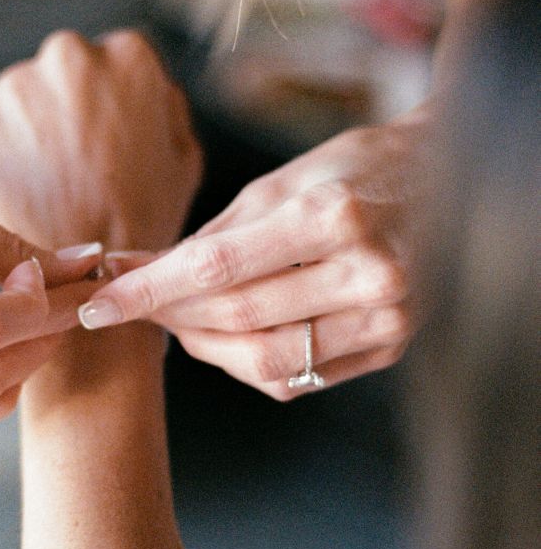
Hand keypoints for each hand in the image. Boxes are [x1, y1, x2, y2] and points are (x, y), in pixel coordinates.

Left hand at [0, 30, 202, 253]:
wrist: (87, 275)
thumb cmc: (140, 220)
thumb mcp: (183, 159)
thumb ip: (166, 106)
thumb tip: (150, 88)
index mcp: (129, 55)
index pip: (115, 59)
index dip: (111, 102)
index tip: (105, 134)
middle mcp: (70, 55)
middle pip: (64, 69)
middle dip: (67, 106)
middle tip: (77, 159)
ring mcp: (19, 83)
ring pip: (24, 96)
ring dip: (31, 124)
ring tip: (51, 176)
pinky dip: (0, 149)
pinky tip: (25, 182)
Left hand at [75, 105, 432, 397]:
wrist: (448, 179)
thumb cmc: (356, 170)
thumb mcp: (283, 182)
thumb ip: (216, 235)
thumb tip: (140, 270)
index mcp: (333, 216)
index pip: (216, 268)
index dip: (149, 290)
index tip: (99, 301)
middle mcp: (366, 272)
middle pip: (236, 320)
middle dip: (170, 318)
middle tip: (131, 307)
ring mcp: (386, 318)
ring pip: (265, 361)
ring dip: (204, 347)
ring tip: (177, 321)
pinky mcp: (391, 347)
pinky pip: (299, 378)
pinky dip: (249, 364)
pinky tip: (226, 339)